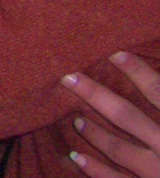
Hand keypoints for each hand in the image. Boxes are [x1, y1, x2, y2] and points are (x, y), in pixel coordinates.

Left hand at [63, 52, 159, 177]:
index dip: (139, 72)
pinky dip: (95, 170)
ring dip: (94, 132)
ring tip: (77, 119)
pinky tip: (77, 158)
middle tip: (68, 77)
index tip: (114, 53)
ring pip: (119, 148)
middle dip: (96, 94)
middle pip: (128, 116)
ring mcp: (159, 172)